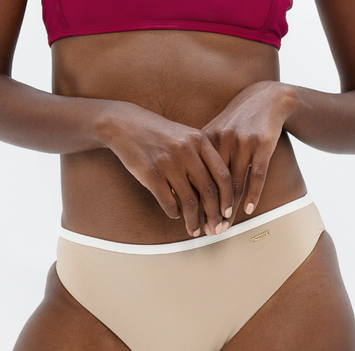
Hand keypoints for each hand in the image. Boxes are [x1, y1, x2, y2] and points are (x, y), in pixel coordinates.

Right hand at [103, 101, 233, 236]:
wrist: (125, 124)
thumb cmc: (158, 133)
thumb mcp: (185, 136)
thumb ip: (202, 157)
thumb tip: (217, 192)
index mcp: (199, 140)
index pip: (222, 174)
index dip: (228, 198)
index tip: (228, 212)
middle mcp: (186, 150)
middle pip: (209, 191)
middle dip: (215, 215)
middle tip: (216, 228)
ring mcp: (168, 162)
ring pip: (190, 202)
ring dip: (195, 221)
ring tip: (195, 229)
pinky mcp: (151, 174)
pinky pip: (169, 203)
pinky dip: (175, 214)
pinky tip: (176, 214)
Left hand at [202, 81, 295, 224]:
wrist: (265, 98)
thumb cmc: (237, 120)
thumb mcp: (215, 131)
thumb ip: (201, 154)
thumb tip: (183, 183)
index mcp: (206, 138)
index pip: (196, 175)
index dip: (193, 199)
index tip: (190, 219)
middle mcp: (222, 139)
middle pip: (213, 182)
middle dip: (210, 209)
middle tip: (208, 230)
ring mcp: (243, 142)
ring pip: (234, 182)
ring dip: (229, 207)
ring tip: (225, 226)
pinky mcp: (262, 144)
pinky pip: (257, 174)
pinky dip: (252, 194)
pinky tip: (248, 210)